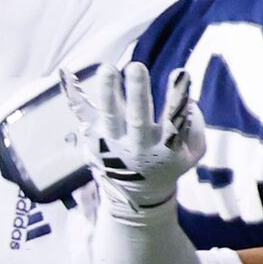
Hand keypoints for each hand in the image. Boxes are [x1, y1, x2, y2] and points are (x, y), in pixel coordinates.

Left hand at [70, 61, 203, 214]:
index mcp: (165, 149)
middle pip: (137, 119)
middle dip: (137, 93)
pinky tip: (66, 73)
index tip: (180, 72)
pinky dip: (73, 95)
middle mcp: (137, 147)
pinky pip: (83, 114)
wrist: (136, 197)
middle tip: (136, 67)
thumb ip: (196, 126)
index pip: (173, 122)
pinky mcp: (94, 136)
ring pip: (109, 116)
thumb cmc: (168, 164)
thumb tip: (188, 100)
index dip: (177, 98)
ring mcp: (112, 142)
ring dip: (107, 92)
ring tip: (107, 68)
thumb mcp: (193, 153)